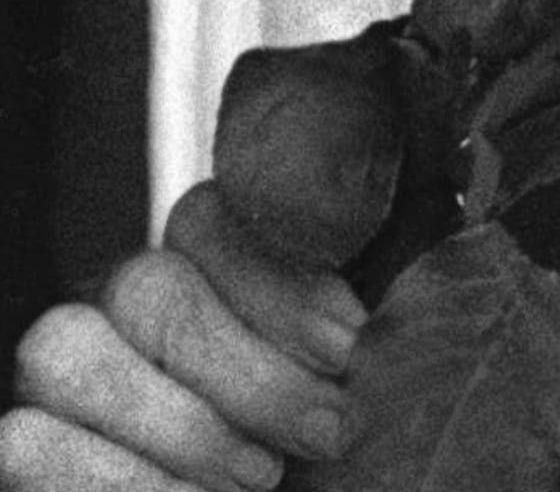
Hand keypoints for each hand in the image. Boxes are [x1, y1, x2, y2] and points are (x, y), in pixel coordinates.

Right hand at [4, 186, 359, 491]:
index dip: (281, 279)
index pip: (213, 214)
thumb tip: (402, 280)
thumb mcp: (354, 373)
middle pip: (149, 284)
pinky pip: (29, 441)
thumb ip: (358, 320)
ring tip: (260, 478)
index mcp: (211, 259)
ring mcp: (65, 369)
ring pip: (70, 350)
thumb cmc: (324, 450)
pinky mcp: (27, 445)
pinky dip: (121, 480)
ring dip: (181, 423)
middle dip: (249, 370)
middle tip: (327, 431)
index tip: (352, 346)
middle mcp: (127, 299)